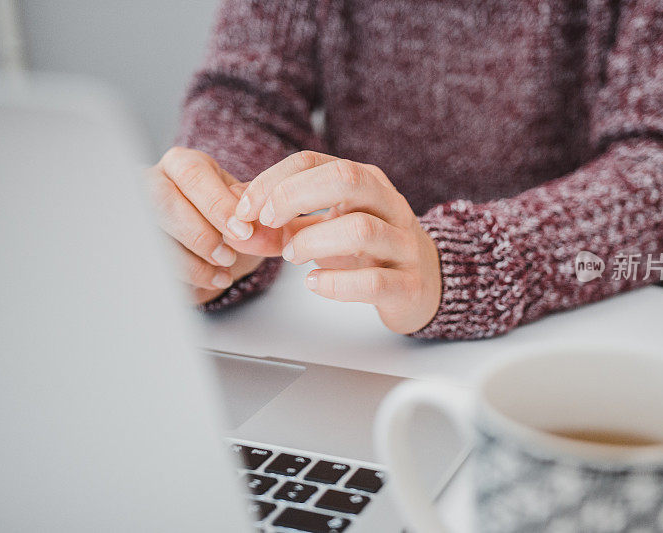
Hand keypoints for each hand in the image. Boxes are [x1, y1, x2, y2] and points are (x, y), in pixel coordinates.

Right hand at [144, 147, 282, 303]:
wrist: (213, 243)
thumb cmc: (228, 219)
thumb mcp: (248, 209)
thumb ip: (262, 215)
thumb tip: (273, 228)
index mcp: (183, 164)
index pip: (193, 175)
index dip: (218, 204)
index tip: (243, 230)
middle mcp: (153, 184)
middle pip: (164, 203)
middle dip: (201, 233)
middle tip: (229, 255)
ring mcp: (138, 215)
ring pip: (154, 237)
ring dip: (193, 261)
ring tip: (225, 271)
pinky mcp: (137, 247)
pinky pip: (153, 264)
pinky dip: (187, 277)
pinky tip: (213, 280)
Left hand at [233, 151, 441, 333]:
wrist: (426, 283)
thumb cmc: (370, 250)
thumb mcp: (330, 223)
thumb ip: (286, 220)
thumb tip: (236, 217)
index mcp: (366, 182)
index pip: (314, 162)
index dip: (273, 181)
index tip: (246, 208)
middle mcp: (389, 205)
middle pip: (345, 178)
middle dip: (294, 196)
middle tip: (268, 223)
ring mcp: (403, 244)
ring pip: (360, 229)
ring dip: (313, 242)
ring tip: (293, 256)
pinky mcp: (408, 284)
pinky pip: (374, 281)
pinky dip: (335, 284)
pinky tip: (314, 284)